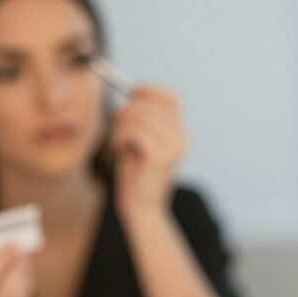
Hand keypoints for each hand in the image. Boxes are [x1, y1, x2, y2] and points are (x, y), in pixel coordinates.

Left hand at [111, 86, 187, 215]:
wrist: (141, 207)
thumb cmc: (136, 174)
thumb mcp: (140, 140)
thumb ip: (142, 118)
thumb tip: (132, 89)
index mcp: (180, 134)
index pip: (170, 98)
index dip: (149, 90)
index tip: (130, 92)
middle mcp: (182, 139)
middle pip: (151, 105)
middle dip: (127, 109)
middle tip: (115, 123)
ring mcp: (174, 149)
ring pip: (141, 116)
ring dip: (121, 125)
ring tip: (118, 139)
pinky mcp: (161, 158)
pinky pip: (136, 132)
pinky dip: (121, 136)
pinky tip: (119, 148)